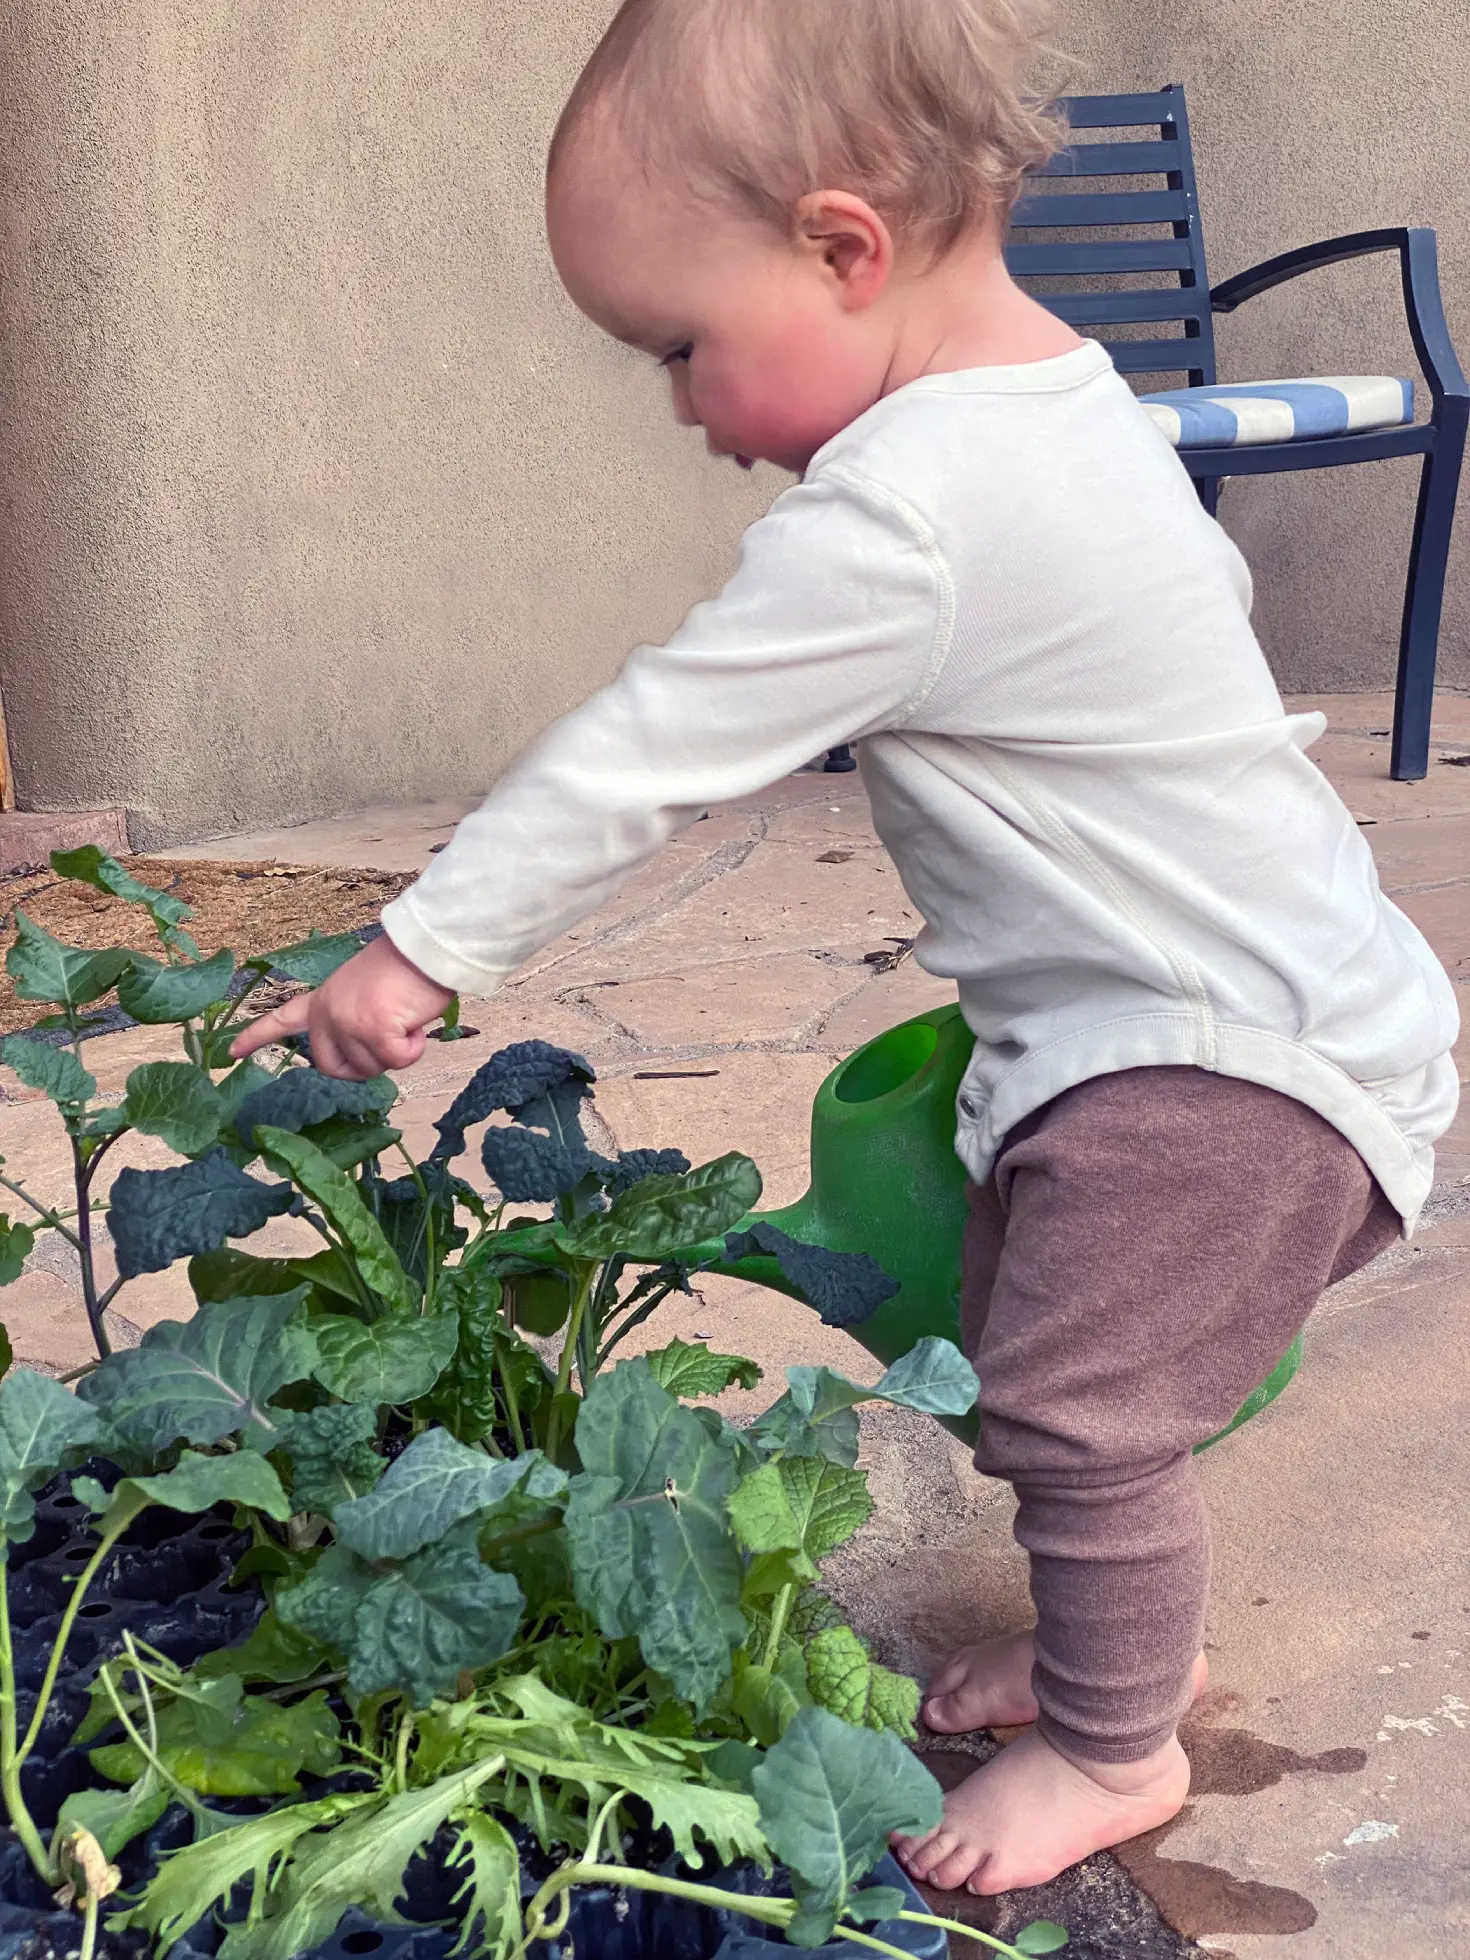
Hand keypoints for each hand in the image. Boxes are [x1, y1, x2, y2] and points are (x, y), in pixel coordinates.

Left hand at [230, 934, 455, 1078]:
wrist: (424, 949)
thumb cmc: (404, 969)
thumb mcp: (364, 994)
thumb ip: (353, 1021)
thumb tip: (370, 1053)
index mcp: (323, 999)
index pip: (282, 1019)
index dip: (257, 1037)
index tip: (232, 1052)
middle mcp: (328, 1012)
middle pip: (332, 1068)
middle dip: (364, 1066)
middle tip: (387, 1043)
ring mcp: (347, 1022)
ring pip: (372, 1068)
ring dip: (397, 1051)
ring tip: (404, 1018)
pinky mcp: (372, 1030)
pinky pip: (397, 1061)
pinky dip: (413, 1048)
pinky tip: (415, 1024)